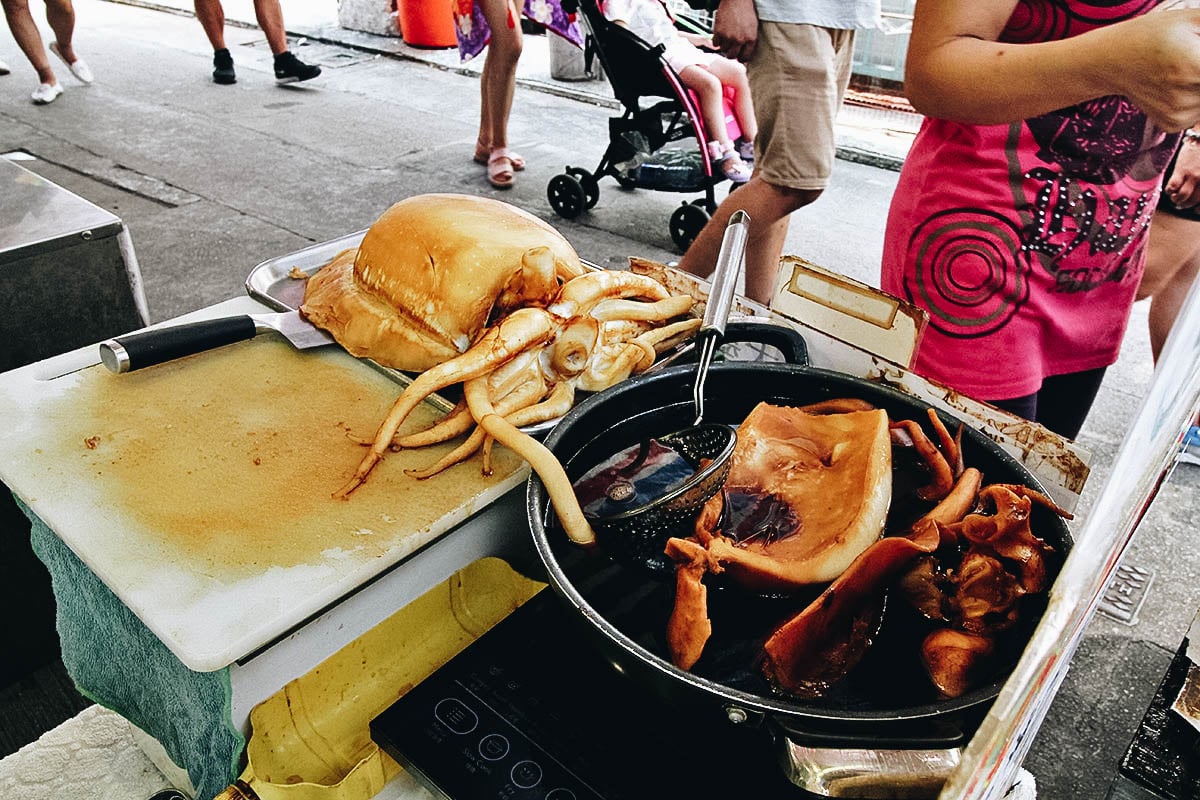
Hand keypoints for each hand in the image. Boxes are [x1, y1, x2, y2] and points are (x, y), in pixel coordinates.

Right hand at [711, 0, 757, 62]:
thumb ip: (749, 41)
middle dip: (731, 53)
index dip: (741, 58)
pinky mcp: (719, 32)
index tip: (739, 57)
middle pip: (732, 56)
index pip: (745, 57)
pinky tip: (720, 35)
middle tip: (730, 49)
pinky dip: (717, 41)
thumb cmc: (746, 11)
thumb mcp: (753, 28)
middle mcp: (739, 40)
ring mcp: (728, 37)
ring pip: (723, 50)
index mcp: (750, 39)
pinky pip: (715, 44)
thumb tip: (743, 54)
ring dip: (724, 46)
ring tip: (726, 38)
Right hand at [1107, 10, 1199, 131]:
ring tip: (1188, 68)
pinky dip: (1198, 96)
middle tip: (1195, 60)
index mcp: (1191, 66)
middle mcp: (1184, 96)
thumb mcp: (1193, 19)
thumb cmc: (1152, 35)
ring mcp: (1179, 114)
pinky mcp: (1174, 124)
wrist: (1111, 62)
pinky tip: (1179, 84)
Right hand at [1167, 136, 1199, 208]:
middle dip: (1185, 204)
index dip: (1195, 205)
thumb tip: (1196, 189)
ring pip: (1182, 197)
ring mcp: (1192, 176)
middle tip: (1180, 202)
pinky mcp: (1181, 170)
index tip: (1191, 205)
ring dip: (1176, 200)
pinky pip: (1172, 187)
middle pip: (1192, 201)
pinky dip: (1169, 191)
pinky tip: (1170, 189)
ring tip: (1174, 197)